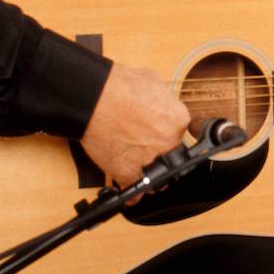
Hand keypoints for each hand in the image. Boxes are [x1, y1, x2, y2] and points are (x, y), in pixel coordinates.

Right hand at [81, 63, 190, 189]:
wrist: (94, 97)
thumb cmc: (119, 86)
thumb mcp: (153, 81)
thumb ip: (164, 97)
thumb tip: (162, 101)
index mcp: (177, 119)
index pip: (180, 131)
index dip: (167, 132)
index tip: (159, 133)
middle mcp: (168, 142)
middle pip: (171, 156)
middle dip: (162, 154)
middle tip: (147, 147)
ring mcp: (149, 160)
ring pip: (158, 178)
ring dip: (151, 175)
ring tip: (140, 169)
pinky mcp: (128, 173)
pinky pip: (136, 191)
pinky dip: (134, 193)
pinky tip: (133, 193)